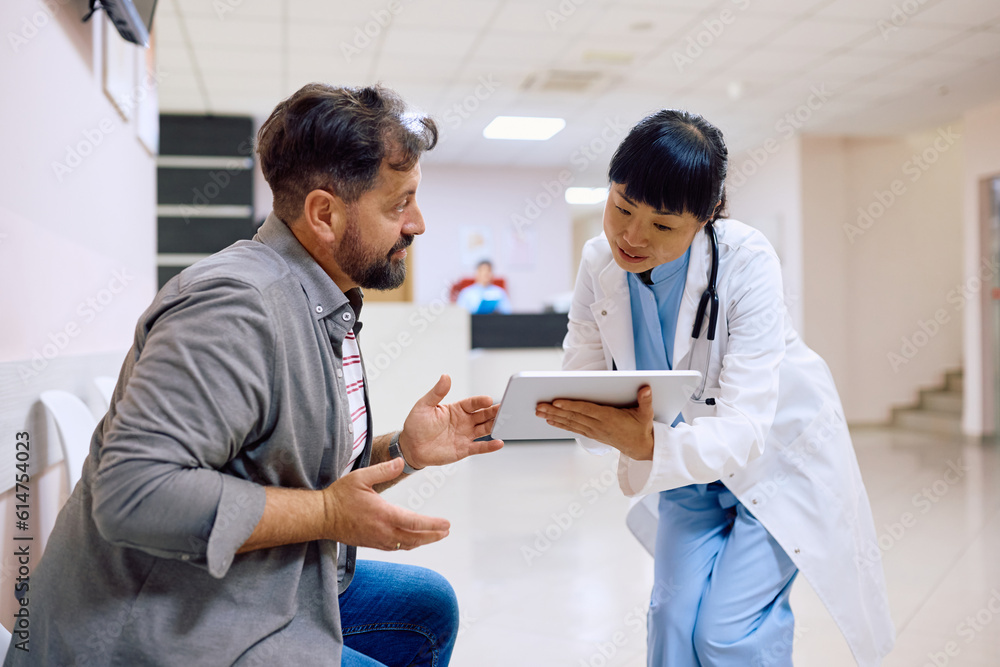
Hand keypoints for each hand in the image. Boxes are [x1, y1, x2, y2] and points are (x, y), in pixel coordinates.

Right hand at [323, 458, 449, 549]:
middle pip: (415, 538)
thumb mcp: (360, 477)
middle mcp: (384, 531)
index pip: (415, 523)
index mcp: (384, 514)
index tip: (447, 523)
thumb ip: (383, 470)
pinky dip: (409, 544)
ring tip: (436, 536)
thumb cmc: (340, 497)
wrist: (321, 517)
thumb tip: (401, 461)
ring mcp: (378, 540)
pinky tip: (414, 540)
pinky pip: (396, 548)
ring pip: (407, 545)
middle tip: (446, 530)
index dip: (433, 525)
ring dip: (423, 541)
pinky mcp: (372, 544)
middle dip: (433, 535)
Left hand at [399, 374, 503, 468]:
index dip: (480, 401)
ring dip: (495, 425)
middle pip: (484, 415)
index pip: (472, 403)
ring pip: (485, 429)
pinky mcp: (464, 449)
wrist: (411, 447)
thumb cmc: (416, 425)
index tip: (488, 399)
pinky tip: (499, 443)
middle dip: (494, 411)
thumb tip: (445, 376)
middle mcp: (464, 421)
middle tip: (506, 407)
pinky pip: (479, 447)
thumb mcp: (424, 406)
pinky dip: (490, 446)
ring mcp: (465, 435)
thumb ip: (437, 392)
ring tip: (506, 422)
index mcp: (456, 409)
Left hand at [536, 386, 654, 459]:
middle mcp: (598, 425)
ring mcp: (594, 431)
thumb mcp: (647, 414)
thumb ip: (646, 401)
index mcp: (609, 418)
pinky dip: (560, 424)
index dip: (570, 406)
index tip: (556, 401)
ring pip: (570, 422)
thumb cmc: (642, 428)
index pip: (586, 410)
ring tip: (539, 412)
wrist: (641, 448)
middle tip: (539, 406)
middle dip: (554, 411)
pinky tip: (549, 420)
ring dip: (553, 417)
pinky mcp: (592, 434)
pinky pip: (573, 428)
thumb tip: (646, 388)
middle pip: (573, 416)